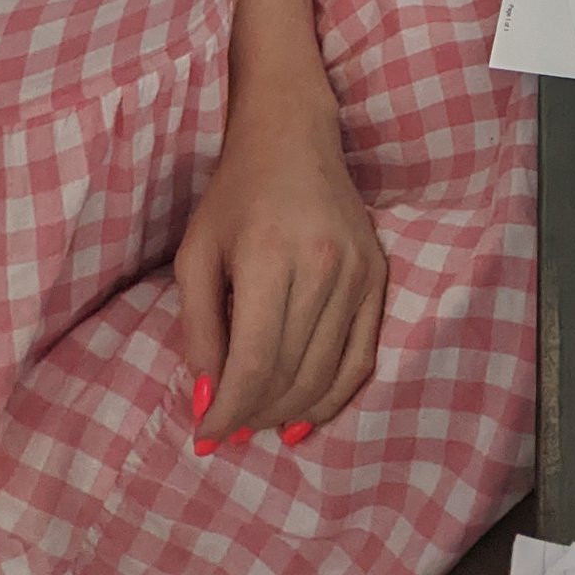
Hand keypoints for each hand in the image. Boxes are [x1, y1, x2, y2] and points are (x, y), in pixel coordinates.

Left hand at [173, 93, 387, 450]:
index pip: (252, 364)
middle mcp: (323, 268)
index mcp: (270, 258)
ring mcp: (359, 273)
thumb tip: (208, 400)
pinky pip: (362, 358)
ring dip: (287, 411)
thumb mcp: (196, 254)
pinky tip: (304, 415)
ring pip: (324, 374)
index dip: (227, 412)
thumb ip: (197, 329)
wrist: (293, 137)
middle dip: (252, 414)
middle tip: (227, 426)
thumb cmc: (235, 194)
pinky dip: (333, 397)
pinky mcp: (379, 277)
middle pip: (288, 374)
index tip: (203, 437)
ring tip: (257, 420)